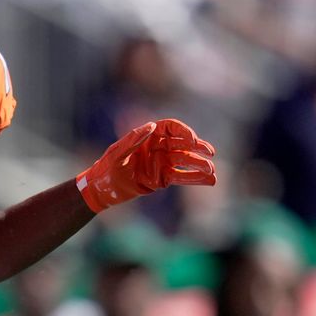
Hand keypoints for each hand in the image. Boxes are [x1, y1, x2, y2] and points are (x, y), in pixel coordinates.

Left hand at [73, 119, 216, 213]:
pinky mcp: (162, 179)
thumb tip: (151, 126)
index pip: (172, 128)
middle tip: (210, 153)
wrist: (101, 189)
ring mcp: (162, 163)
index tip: (192, 140)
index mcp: (149, 136)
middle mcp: (158, 147)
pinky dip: (196, 179)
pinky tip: (210, 181)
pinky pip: (181, 177)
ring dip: (200, 166)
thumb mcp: (116, 153)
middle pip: (183, 145)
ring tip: (213, 172)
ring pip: (185, 162)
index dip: (184, 132)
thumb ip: (133, 140)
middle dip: (198, 149)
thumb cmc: (106, 167)